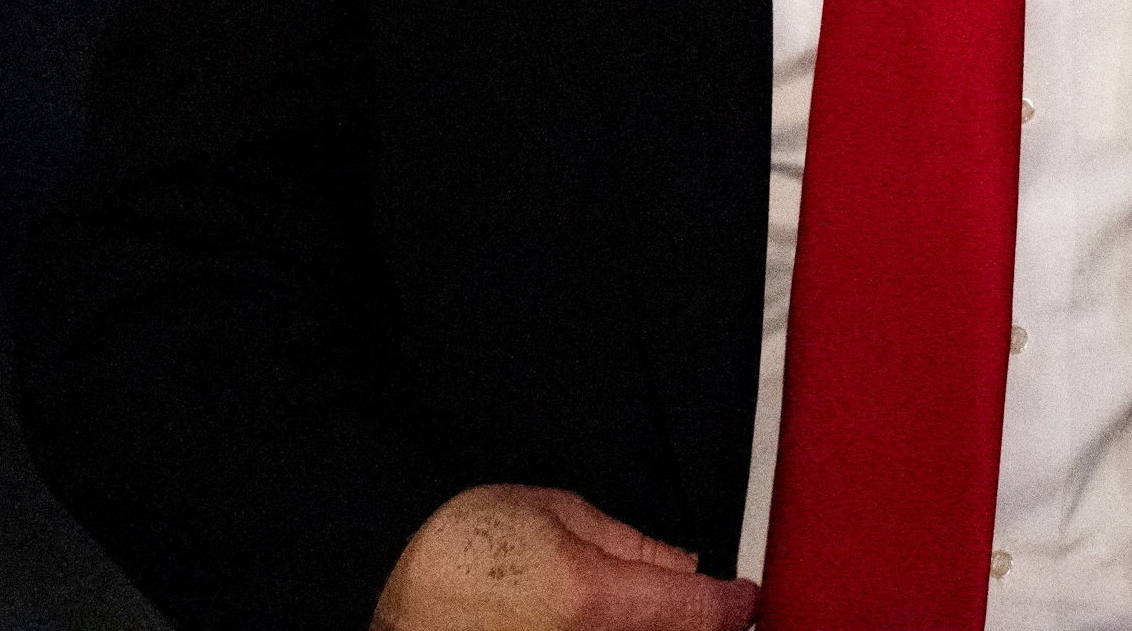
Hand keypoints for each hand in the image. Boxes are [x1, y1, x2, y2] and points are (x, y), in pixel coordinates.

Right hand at [373, 484, 762, 630]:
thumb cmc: (453, 547)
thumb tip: (681, 567)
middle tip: (695, 600)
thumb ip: (626, 541)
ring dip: (655, 626)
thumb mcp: (548, 511)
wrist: (386, 594)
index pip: (702, 612)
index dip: (735, 603)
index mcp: (595, 600)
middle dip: (695, 621)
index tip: (745, 596)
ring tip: (614, 603)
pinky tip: (595, 619)